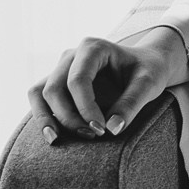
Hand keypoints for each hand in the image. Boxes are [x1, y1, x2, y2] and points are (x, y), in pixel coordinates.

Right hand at [28, 26, 188, 143]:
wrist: (146, 65)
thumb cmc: (148, 70)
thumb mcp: (148, 84)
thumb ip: (132, 104)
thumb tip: (112, 129)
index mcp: (93, 48)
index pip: (78, 80)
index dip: (85, 108)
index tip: (102, 129)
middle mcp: (71, 55)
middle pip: (55, 88)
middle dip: (69, 116)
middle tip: (94, 135)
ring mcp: (61, 68)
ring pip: (39, 93)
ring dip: (47, 118)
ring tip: (57, 141)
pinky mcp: (57, 82)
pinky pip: (40, 99)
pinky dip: (42, 117)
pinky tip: (53, 136)